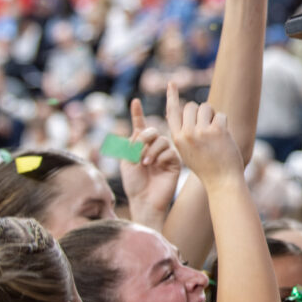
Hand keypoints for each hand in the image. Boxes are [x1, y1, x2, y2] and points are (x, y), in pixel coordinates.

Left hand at [121, 99, 181, 230]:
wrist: (144, 200)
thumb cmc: (134, 184)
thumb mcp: (126, 161)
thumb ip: (132, 144)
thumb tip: (141, 131)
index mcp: (141, 146)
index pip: (140, 126)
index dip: (137, 113)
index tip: (135, 102)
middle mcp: (154, 148)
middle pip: (152, 131)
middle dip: (144, 138)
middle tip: (138, 152)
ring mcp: (166, 154)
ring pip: (162, 140)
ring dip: (150, 150)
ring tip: (145, 164)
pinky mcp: (175, 162)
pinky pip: (169, 151)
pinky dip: (160, 157)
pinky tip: (156, 166)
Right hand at [165, 82, 242, 186]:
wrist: (222, 181)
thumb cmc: (207, 167)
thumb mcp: (187, 152)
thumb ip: (184, 134)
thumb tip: (188, 112)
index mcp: (177, 139)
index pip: (172, 111)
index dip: (172, 96)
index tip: (171, 83)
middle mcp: (187, 134)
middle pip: (191, 106)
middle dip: (200, 111)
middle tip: (207, 125)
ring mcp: (201, 132)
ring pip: (206, 107)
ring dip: (212, 115)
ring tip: (215, 132)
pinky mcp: (217, 131)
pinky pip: (220, 115)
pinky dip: (224, 123)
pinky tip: (224, 138)